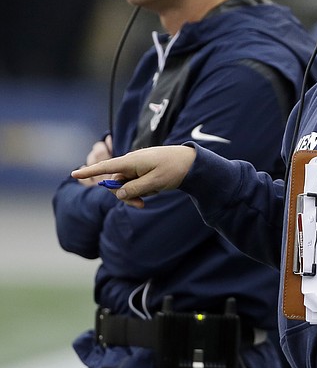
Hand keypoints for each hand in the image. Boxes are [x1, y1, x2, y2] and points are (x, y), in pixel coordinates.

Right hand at [71, 145, 195, 207]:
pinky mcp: (142, 171)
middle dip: (124, 195)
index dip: (90, 171)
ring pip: (125, 186)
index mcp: (132, 161)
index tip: (73, 174)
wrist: (192, 162)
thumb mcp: (154, 182)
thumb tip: (118, 194)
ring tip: (151, 197)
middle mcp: (131, 163)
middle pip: (115, 183)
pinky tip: (155, 189)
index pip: (106, 167)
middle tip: (140, 205)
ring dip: (135, 195)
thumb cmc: (174, 169)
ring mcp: (137, 167)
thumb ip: (134, 189)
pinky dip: (141, 190)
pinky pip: (135, 184)